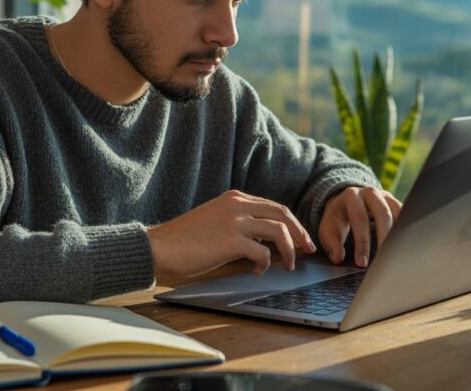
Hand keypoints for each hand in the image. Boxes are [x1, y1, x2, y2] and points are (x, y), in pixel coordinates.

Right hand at [147, 190, 316, 276]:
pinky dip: (266, 264)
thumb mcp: (217, 219)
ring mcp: (235, 221)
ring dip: (289, 250)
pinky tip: (257, 271)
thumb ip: (241, 222)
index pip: (274, 207)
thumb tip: (265, 239)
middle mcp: (238, 205)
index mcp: (236, 198)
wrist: (162, 245)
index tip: (300, 238)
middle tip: (308, 249)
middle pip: (282, 214)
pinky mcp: (231, 240)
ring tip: (289, 265)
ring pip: (278, 231)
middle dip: (300, 233)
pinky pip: (263, 253)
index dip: (292, 223)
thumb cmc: (186, 238)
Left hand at [318, 186, 402, 267]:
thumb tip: (338, 258)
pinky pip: (406, 215)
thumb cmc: (338, 218)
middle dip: (385, 238)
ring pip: (398, 213)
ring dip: (399, 235)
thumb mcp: (328, 229)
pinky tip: (405, 248)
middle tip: (384, 260)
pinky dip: (406, 231)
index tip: (362, 263)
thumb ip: (331, 244)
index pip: (359, 219)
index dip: (362, 243)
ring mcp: (386, 196)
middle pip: (383, 213)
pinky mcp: (396, 203)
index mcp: (351, 196)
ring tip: (397, 256)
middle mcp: (370, 193)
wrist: (348, 202)